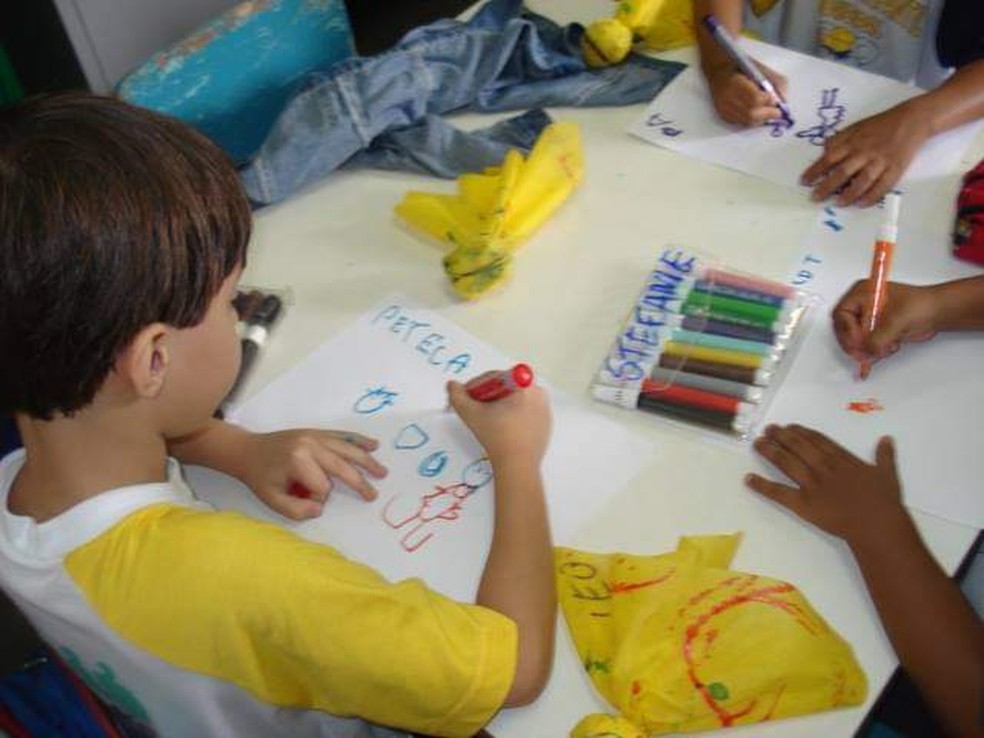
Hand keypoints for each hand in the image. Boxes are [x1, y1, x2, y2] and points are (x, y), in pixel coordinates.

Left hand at [237, 429, 386, 519]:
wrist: (248, 450)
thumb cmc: (260, 477)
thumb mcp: (272, 500)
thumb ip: (296, 510)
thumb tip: (320, 508)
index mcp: (298, 461)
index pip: (322, 486)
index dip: (318, 497)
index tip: (305, 498)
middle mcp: (310, 446)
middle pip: (342, 466)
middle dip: (358, 482)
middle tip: (372, 495)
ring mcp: (315, 436)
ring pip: (347, 449)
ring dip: (366, 461)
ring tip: (382, 472)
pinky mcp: (317, 432)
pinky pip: (342, 436)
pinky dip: (358, 440)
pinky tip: (373, 445)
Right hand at [447, 379, 550, 468]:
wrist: (518, 466)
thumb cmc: (498, 438)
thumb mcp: (471, 414)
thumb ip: (457, 396)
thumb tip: (452, 386)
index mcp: (524, 385)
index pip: (495, 377)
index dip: (477, 386)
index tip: (468, 399)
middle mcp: (539, 393)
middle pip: (506, 387)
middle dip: (489, 396)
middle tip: (477, 410)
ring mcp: (545, 409)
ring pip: (516, 400)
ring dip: (501, 406)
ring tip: (490, 421)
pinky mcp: (546, 424)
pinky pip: (527, 412)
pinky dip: (514, 416)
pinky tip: (503, 429)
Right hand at [706, 61, 787, 126]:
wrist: (719, 71)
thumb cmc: (741, 68)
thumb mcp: (761, 69)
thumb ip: (776, 82)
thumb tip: (783, 99)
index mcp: (735, 82)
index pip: (754, 98)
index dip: (768, 101)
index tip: (776, 100)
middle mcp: (726, 97)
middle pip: (750, 114)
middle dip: (767, 114)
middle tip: (777, 112)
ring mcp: (723, 108)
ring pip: (747, 121)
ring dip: (761, 119)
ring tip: (768, 113)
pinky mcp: (723, 115)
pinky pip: (741, 123)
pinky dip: (752, 120)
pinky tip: (757, 114)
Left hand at [746, 424, 906, 544]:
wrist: (877, 524)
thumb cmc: (885, 502)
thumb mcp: (888, 474)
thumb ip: (885, 456)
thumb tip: (887, 438)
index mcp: (842, 460)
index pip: (817, 441)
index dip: (801, 432)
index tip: (790, 426)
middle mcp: (823, 467)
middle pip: (798, 447)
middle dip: (781, 436)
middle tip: (768, 429)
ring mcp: (811, 484)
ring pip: (786, 463)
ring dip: (770, 451)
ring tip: (757, 443)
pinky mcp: (803, 503)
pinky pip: (779, 493)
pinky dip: (762, 486)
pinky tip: (748, 479)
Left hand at [801, 101, 930, 206]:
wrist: (912, 120)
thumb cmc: (881, 125)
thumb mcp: (856, 127)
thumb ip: (839, 139)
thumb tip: (823, 152)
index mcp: (853, 142)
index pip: (830, 158)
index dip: (815, 170)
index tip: (804, 182)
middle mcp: (865, 152)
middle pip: (843, 172)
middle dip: (827, 186)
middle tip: (814, 198)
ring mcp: (881, 160)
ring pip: (863, 180)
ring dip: (849, 194)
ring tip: (837, 203)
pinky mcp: (896, 168)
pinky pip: (883, 185)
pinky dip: (872, 196)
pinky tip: (861, 204)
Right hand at [832, 280, 938, 365]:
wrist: (937, 312)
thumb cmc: (920, 305)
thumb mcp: (897, 321)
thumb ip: (880, 337)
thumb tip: (866, 350)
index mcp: (862, 293)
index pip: (842, 314)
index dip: (848, 330)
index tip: (859, 342)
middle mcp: (861, 305)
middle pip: (844, 329)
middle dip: (854, 343)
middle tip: (863, 354)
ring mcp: (867, 319)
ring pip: (854, 340)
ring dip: (866, 349)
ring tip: (885, 349)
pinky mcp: (874, 331)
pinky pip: (865, 346)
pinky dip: (873, 352)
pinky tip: (888, 349)